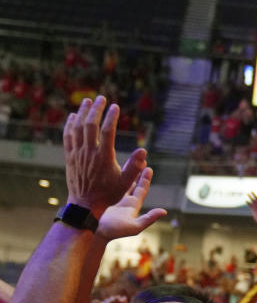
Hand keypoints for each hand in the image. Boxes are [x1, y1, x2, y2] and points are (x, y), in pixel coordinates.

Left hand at [64, 96, 146, 217]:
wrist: (85, 205)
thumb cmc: (108, 194)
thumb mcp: (126, 183)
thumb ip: (135, 166)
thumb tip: (143, 150)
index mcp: (104, 157)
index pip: (107, 131)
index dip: (111, 117)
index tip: (115, 106)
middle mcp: (88, 152)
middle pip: (90, 124)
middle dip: (95, 109)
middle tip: (101, 98)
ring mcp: (77, 154)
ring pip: (77, 128)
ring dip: (81, 113)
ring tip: (87, 101)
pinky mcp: (69, 157)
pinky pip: (67, 136)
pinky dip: (69, 124)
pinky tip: (72, 116)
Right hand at [96, 168, 165, 240]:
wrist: (93, 234)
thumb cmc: (113, 232)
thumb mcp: (134, 227)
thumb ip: (149, 219)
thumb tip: (164, 211)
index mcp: (132, 206)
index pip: (141, 189)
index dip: (145, 179)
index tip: (149, 167)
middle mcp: (123, 202)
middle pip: (132, 184)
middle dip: (136, 172)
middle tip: (140, 160)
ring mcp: (112, 200)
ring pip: (120, 183)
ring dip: (125, 173)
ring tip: (128, 162)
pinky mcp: (101, 198)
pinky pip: (108, 185)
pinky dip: (110, 177)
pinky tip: (107, 169)